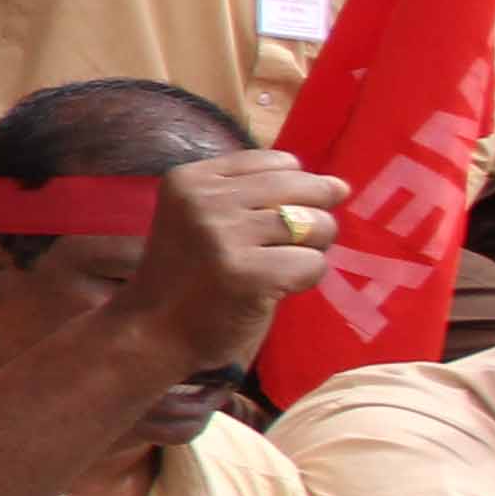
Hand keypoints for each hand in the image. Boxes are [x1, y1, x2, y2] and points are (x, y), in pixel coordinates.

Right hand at [115, 148, 347, 370]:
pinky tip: (274, 290)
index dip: (292, 192)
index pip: (280, 162)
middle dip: (313, 218)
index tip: (267, 222)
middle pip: (304, 187)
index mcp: (190, 179)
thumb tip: (341, 185)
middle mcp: (204, 200)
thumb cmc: (188, 275)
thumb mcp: (206, 218)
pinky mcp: (247, 274)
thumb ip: (262, 194)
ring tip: (278, 267)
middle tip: (283, 247)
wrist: (153, 333)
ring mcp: (223, 237)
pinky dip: (304, 280)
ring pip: (316, 224)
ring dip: (311, 250)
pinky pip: (313, 264)